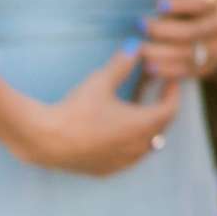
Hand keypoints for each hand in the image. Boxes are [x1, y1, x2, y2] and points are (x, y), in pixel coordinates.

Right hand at [12, 46, 181, 175]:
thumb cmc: (75, 108)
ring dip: (146, 126)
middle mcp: (137, 148)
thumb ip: (121, 63)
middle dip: (160, 107)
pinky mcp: (104, 171)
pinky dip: (130, 142)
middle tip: (154, 91)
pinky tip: (116, 130)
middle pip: (160, 126)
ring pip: (146, 144)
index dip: (172, 93)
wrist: (43, 139)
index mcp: (142, 126)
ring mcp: (122, 163)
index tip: (170, 80)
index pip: (170, 109)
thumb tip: (136, 45)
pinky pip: (128, 157)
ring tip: (135, 108)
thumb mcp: (100, 82)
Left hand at [141, 0, 216, 82]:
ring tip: (141, 52)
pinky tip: (150, 68)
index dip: (181, 3)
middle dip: (166, 30)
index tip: (159, 4)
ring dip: (164, 54)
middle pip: (195, 30)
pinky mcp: (211, 66)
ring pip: (192, 54)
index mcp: (214, 2)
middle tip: (141, 27)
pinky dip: (169, 71)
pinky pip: (190, 72)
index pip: (202, 1)